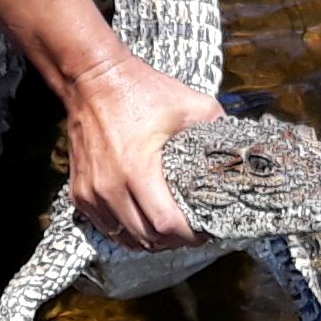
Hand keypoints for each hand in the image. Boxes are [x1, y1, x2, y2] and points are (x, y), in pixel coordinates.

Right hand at [62, 47, 226, 251]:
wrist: (92, 79)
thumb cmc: (139, 90)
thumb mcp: (190, 105)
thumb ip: (217, 129)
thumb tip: (241, 149)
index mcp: (138, 169)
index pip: (166, 225)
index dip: (190, 236)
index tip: (204, 232)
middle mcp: (111, 187)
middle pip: (147, 237)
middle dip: (173, 241)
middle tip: (191, 232)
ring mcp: (92, 192)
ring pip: (124, 237)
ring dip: (148, 240)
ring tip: (167, 231)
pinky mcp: (79, 191)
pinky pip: (104, 226)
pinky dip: (125, 230)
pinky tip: (140, 221)